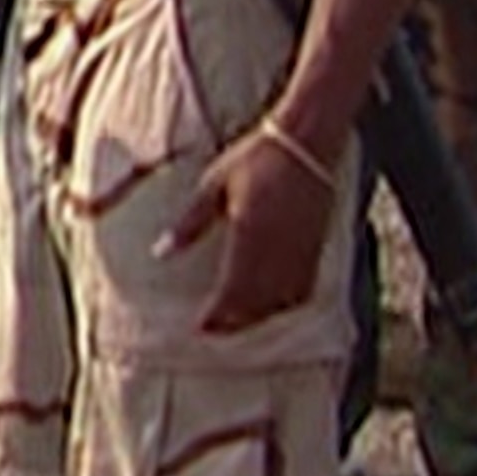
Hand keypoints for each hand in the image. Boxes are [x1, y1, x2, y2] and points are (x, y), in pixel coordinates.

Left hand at [160, 123, 340, 335]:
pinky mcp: (315, 248)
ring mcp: (301, 252)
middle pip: (256, 303)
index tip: (199, 328)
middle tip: (213, 331)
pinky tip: (273, 306)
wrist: (305, 144)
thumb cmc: (254, 159)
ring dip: (258, 317)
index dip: (217, 315)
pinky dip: (285, 305)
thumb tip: (161, 252)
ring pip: (279, 301)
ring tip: (237, 323)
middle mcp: (278, 251)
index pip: (232, 291)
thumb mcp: (213, 186)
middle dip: (234, 322)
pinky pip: (302, 290)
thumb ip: (189, 223)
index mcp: (249, 236)